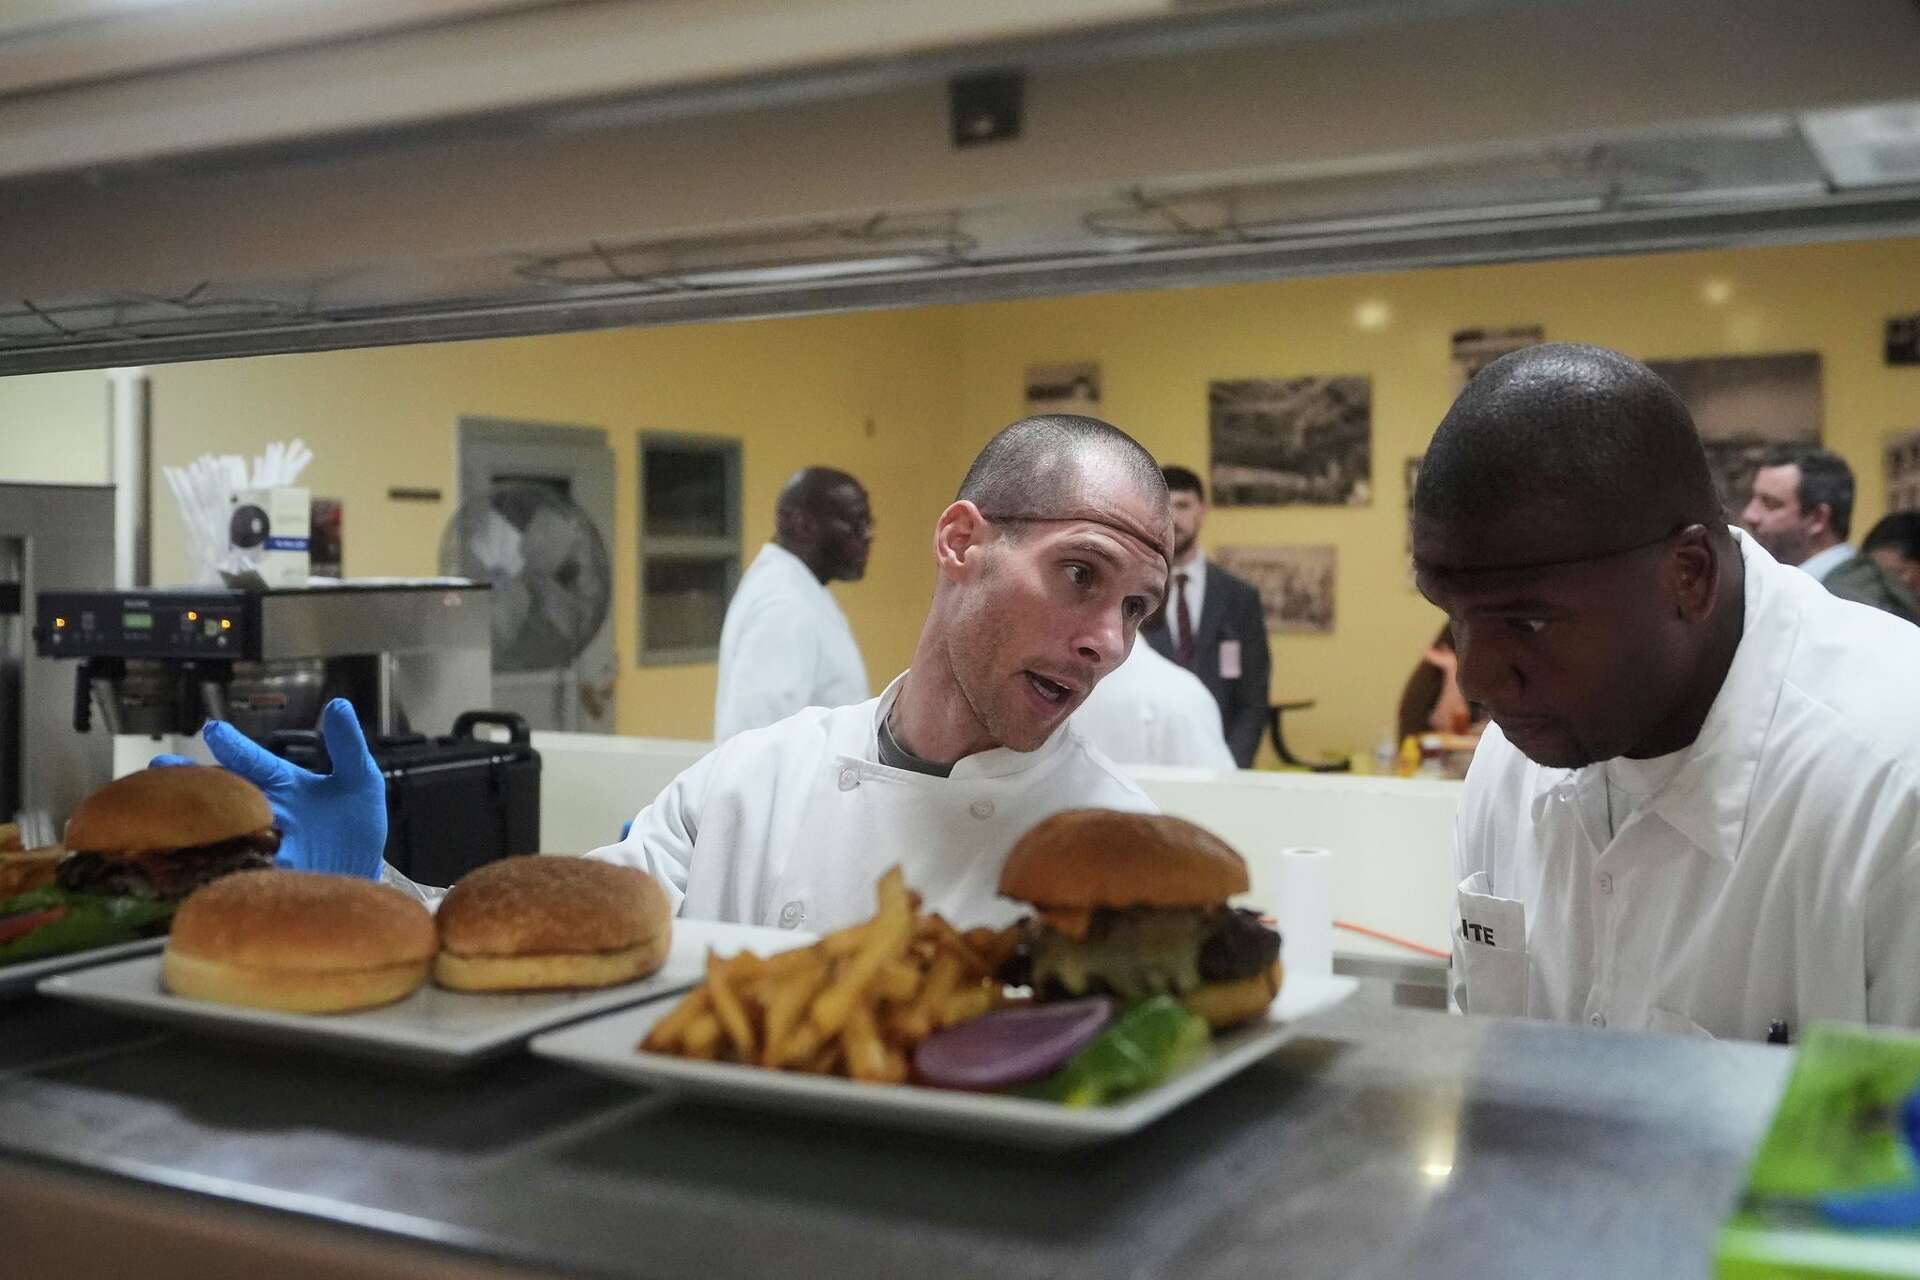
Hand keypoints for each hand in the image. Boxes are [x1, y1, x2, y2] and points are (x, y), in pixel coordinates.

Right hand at [153, 699, 386, 878]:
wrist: (358, 873)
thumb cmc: (353, 820)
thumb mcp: (358, 779)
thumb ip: (347, 746)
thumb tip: (339, 706)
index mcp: (278, 783)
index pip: (254, 761)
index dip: (235, 747)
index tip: (214, 731)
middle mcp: (257, 811)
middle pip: (218, 793)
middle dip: (188, 780)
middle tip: (160, 766)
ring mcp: (252, 845)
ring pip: (214, 829)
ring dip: (188, 820)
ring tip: (158, 811)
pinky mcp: (256, 877)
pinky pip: (228, 870)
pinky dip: (209, 865)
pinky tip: (189, 862)